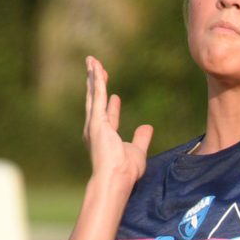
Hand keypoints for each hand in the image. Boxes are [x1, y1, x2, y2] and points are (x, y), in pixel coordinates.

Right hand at [83, 56, 153, 190]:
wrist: (115, 178)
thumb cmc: (124, 171)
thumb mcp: (137, 151)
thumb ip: (141, 138)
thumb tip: (147, 127)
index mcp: (105, 137)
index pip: (109, 117)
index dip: (112, 107)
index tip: (115, 97)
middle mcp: (96, 129)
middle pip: (96, 101)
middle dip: (97, 86)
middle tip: (96, 71)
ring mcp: (94, 124)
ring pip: (94, 94)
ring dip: (93, 77)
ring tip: (92, 62)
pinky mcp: (96, 120)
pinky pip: (97, 95)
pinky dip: (97, 81)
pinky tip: (96, 68)